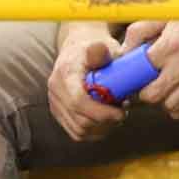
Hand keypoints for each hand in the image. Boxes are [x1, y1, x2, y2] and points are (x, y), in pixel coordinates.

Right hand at [44, 21, 121, 142]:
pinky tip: (106, 120)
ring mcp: (55, 104)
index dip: (101, 113)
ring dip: (102, 128)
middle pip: (80, 121)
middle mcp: (55, 91)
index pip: (78, 102)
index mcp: (65, 74)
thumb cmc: (94, 48)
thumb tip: (101, 52)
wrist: (77, 51)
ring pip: (79, 131)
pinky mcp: (59, 114)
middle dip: (105, 122)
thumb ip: (100, 51)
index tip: (121, 112)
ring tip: (115, 115)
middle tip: (122, 113)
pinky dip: (95, 131)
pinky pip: (77, 133)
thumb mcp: (100, 45)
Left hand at [124, 17, 178, 119]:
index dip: (133, 74)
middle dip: (146, 91)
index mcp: (172, 44)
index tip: (134, 73)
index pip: (140, 71)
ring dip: (164, 100)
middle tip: (148, 82)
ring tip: (166, 88)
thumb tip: (126, 49)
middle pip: (153, 95)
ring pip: (171, 106)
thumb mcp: (171, 14)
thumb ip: (143, 29)